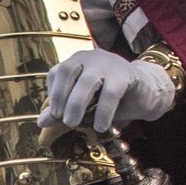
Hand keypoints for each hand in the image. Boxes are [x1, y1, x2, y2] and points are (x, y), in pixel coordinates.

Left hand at [37, 49, 175, 133]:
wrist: (144, 92)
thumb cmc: (108, 98)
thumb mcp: (82, 106)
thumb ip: (62, 111)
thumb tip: (40, 122)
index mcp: (76, 62)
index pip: (57, 73)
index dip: (53, 94)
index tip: (54, 115)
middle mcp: (90, 58)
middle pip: (68, 73)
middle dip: (61, 98)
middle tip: (63, 121)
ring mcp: (108, 63)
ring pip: (88, 81)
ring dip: (77, 104)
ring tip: (73, 124)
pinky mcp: (126, 74)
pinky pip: (111, 92)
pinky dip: (103, 111)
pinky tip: (100, 126)